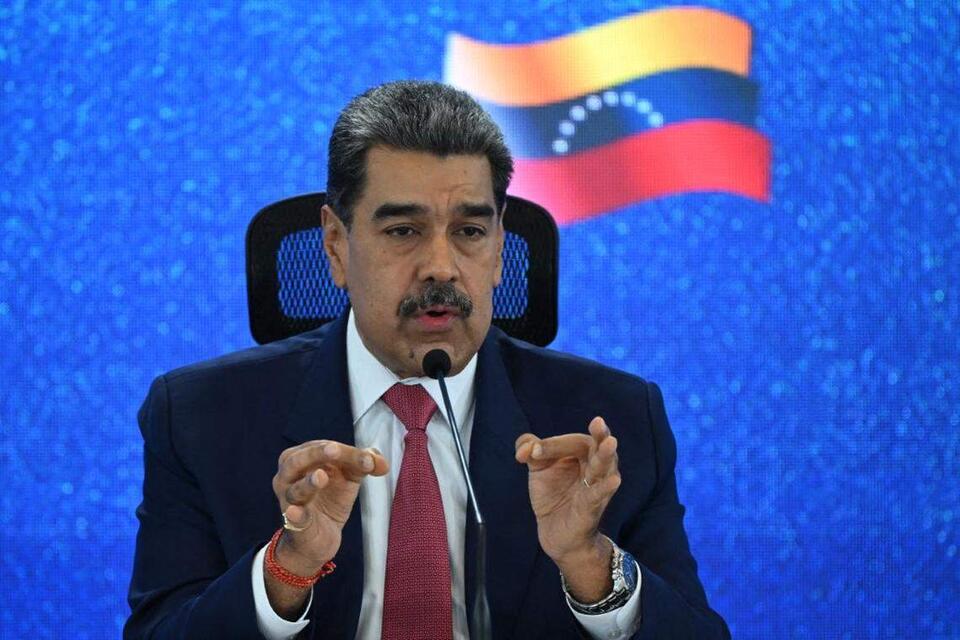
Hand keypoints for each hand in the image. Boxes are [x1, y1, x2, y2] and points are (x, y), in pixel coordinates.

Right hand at [271, 440, 388, 574]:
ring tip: (321, 476)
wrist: (320, 539)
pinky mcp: (295, 526)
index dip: (346, 451)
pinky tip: (294, 512)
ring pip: (295, 490)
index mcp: (302, 458)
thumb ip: (366, 464)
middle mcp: (289, 477)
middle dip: (318, 454)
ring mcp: (289, 501)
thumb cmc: (330, 498)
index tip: (369, 460)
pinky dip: (294, 515)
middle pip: (299, 460)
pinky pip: (293, 519)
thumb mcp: (350, 477)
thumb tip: (384, 465)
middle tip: (335, 450)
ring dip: (308, 483)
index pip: (322, 448)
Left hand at [515, 418, 620, 594]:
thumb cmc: (553, 494)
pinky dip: (605, 488)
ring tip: (610, 442)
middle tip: (598, 422)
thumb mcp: (538, 468)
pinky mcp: (591, 508)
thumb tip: (526, 449)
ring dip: (606, 456)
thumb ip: (529, 449)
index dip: (552, 445)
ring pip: (603, 469)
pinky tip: (614, 480)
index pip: (572, 441)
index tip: (533, 453)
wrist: (555, 532)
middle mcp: (594, 467)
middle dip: (599, 435)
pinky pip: (599, 496)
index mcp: (583, 454)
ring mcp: (595, 487)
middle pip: (596, 448)